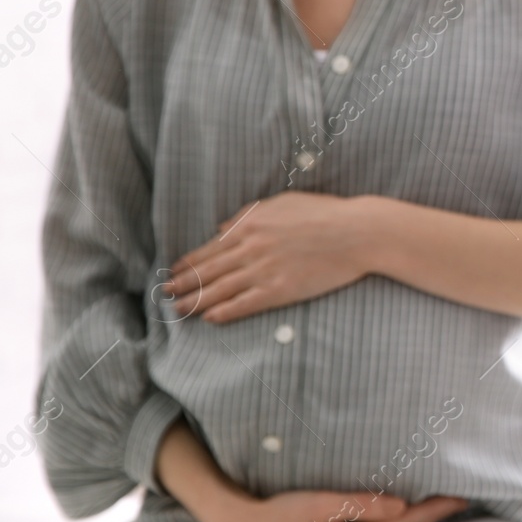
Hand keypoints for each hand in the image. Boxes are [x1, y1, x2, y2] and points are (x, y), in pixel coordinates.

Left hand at [163, 192, 374, 321]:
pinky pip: (244, 304)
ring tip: (178, 311)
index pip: (208, 249)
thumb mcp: (282, 203)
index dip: (187, 264)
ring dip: (194, 302)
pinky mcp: (279, 289)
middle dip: (182, 285)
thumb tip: (221, 228)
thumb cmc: (324, 213)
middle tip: (164, 296)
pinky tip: (210, 318)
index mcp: (249, 225)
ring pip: (218, 290)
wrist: (357, 232)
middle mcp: (250, 248)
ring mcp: (263, 270)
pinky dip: (224, 312)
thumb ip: (248, 214)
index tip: (173, 274)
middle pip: (207, 271)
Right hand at [215, 487, 469, 521]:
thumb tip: (402, 506)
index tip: (463, 495)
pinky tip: (405, 515)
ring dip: (417, 520)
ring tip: (442, 503)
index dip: (436, 509)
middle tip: (462, 497)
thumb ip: (363, 505)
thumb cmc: (282, 513)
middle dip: (433, 516)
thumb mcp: (321, 504)